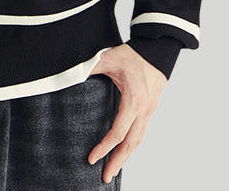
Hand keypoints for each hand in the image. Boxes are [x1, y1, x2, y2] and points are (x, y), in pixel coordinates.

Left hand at [86, 43, 166, 183]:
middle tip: (105, 177)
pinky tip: (123, 151)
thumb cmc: (133, 55)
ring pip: (138, 140)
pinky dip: (132, 145)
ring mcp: (149, 111)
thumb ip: (90, 67)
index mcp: (133, 100)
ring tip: (113, 169)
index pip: (118, 131)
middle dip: (118, 161)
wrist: (157, 51)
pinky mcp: (150, 109)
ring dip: (126, 157)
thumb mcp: (109, 58)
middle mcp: (143, 110)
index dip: (104, 147)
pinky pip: (141, 132)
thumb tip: (71, 73)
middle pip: (131, 143)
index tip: (92, 158)